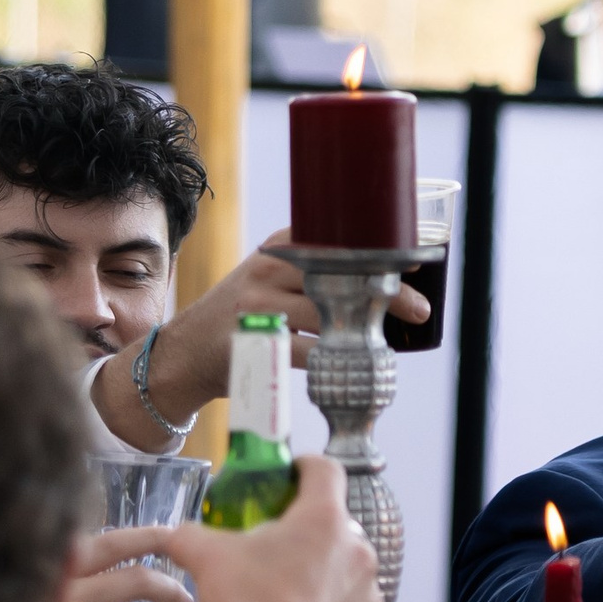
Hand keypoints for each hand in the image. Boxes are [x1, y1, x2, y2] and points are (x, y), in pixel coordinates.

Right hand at [59, 525, 193, 601]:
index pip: (112, 543)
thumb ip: (48, 563)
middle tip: (184, 599)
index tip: (173, 537)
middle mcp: (64, 596)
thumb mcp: (17, 575)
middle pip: (135, 581)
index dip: (147, 538)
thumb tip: (76, 543)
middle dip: (167, 587)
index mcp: (55, 566)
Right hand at [98, 236, 423, 444]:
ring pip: (325, 313)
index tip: (415, 258)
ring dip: (364, 330)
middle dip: (385, 292)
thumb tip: (388, 284)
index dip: (378, 247)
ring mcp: (255, 305)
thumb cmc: (244, 316)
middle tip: (419, 308)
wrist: (183, 355)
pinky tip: (352, 366)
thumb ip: (315, 273)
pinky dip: (333, 361)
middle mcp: (267, 268)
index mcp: (278, 247)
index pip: (334, 235)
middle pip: (338, 274)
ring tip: (391, 342)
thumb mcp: (271, 278)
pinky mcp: (250, 342)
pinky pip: (305, 352)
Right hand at [155, 456, 385, 601]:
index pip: (325, 471)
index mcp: (323, 519)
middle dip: (308, 535)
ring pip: (348, 572)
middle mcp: (357, 550)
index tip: (291, 477)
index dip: (305, 468)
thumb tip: (174, 534)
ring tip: (290, 596)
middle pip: (335, 527)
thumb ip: (189, 536)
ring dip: (325, 577)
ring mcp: (370, 593)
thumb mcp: (208, 559)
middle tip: (276, 553)